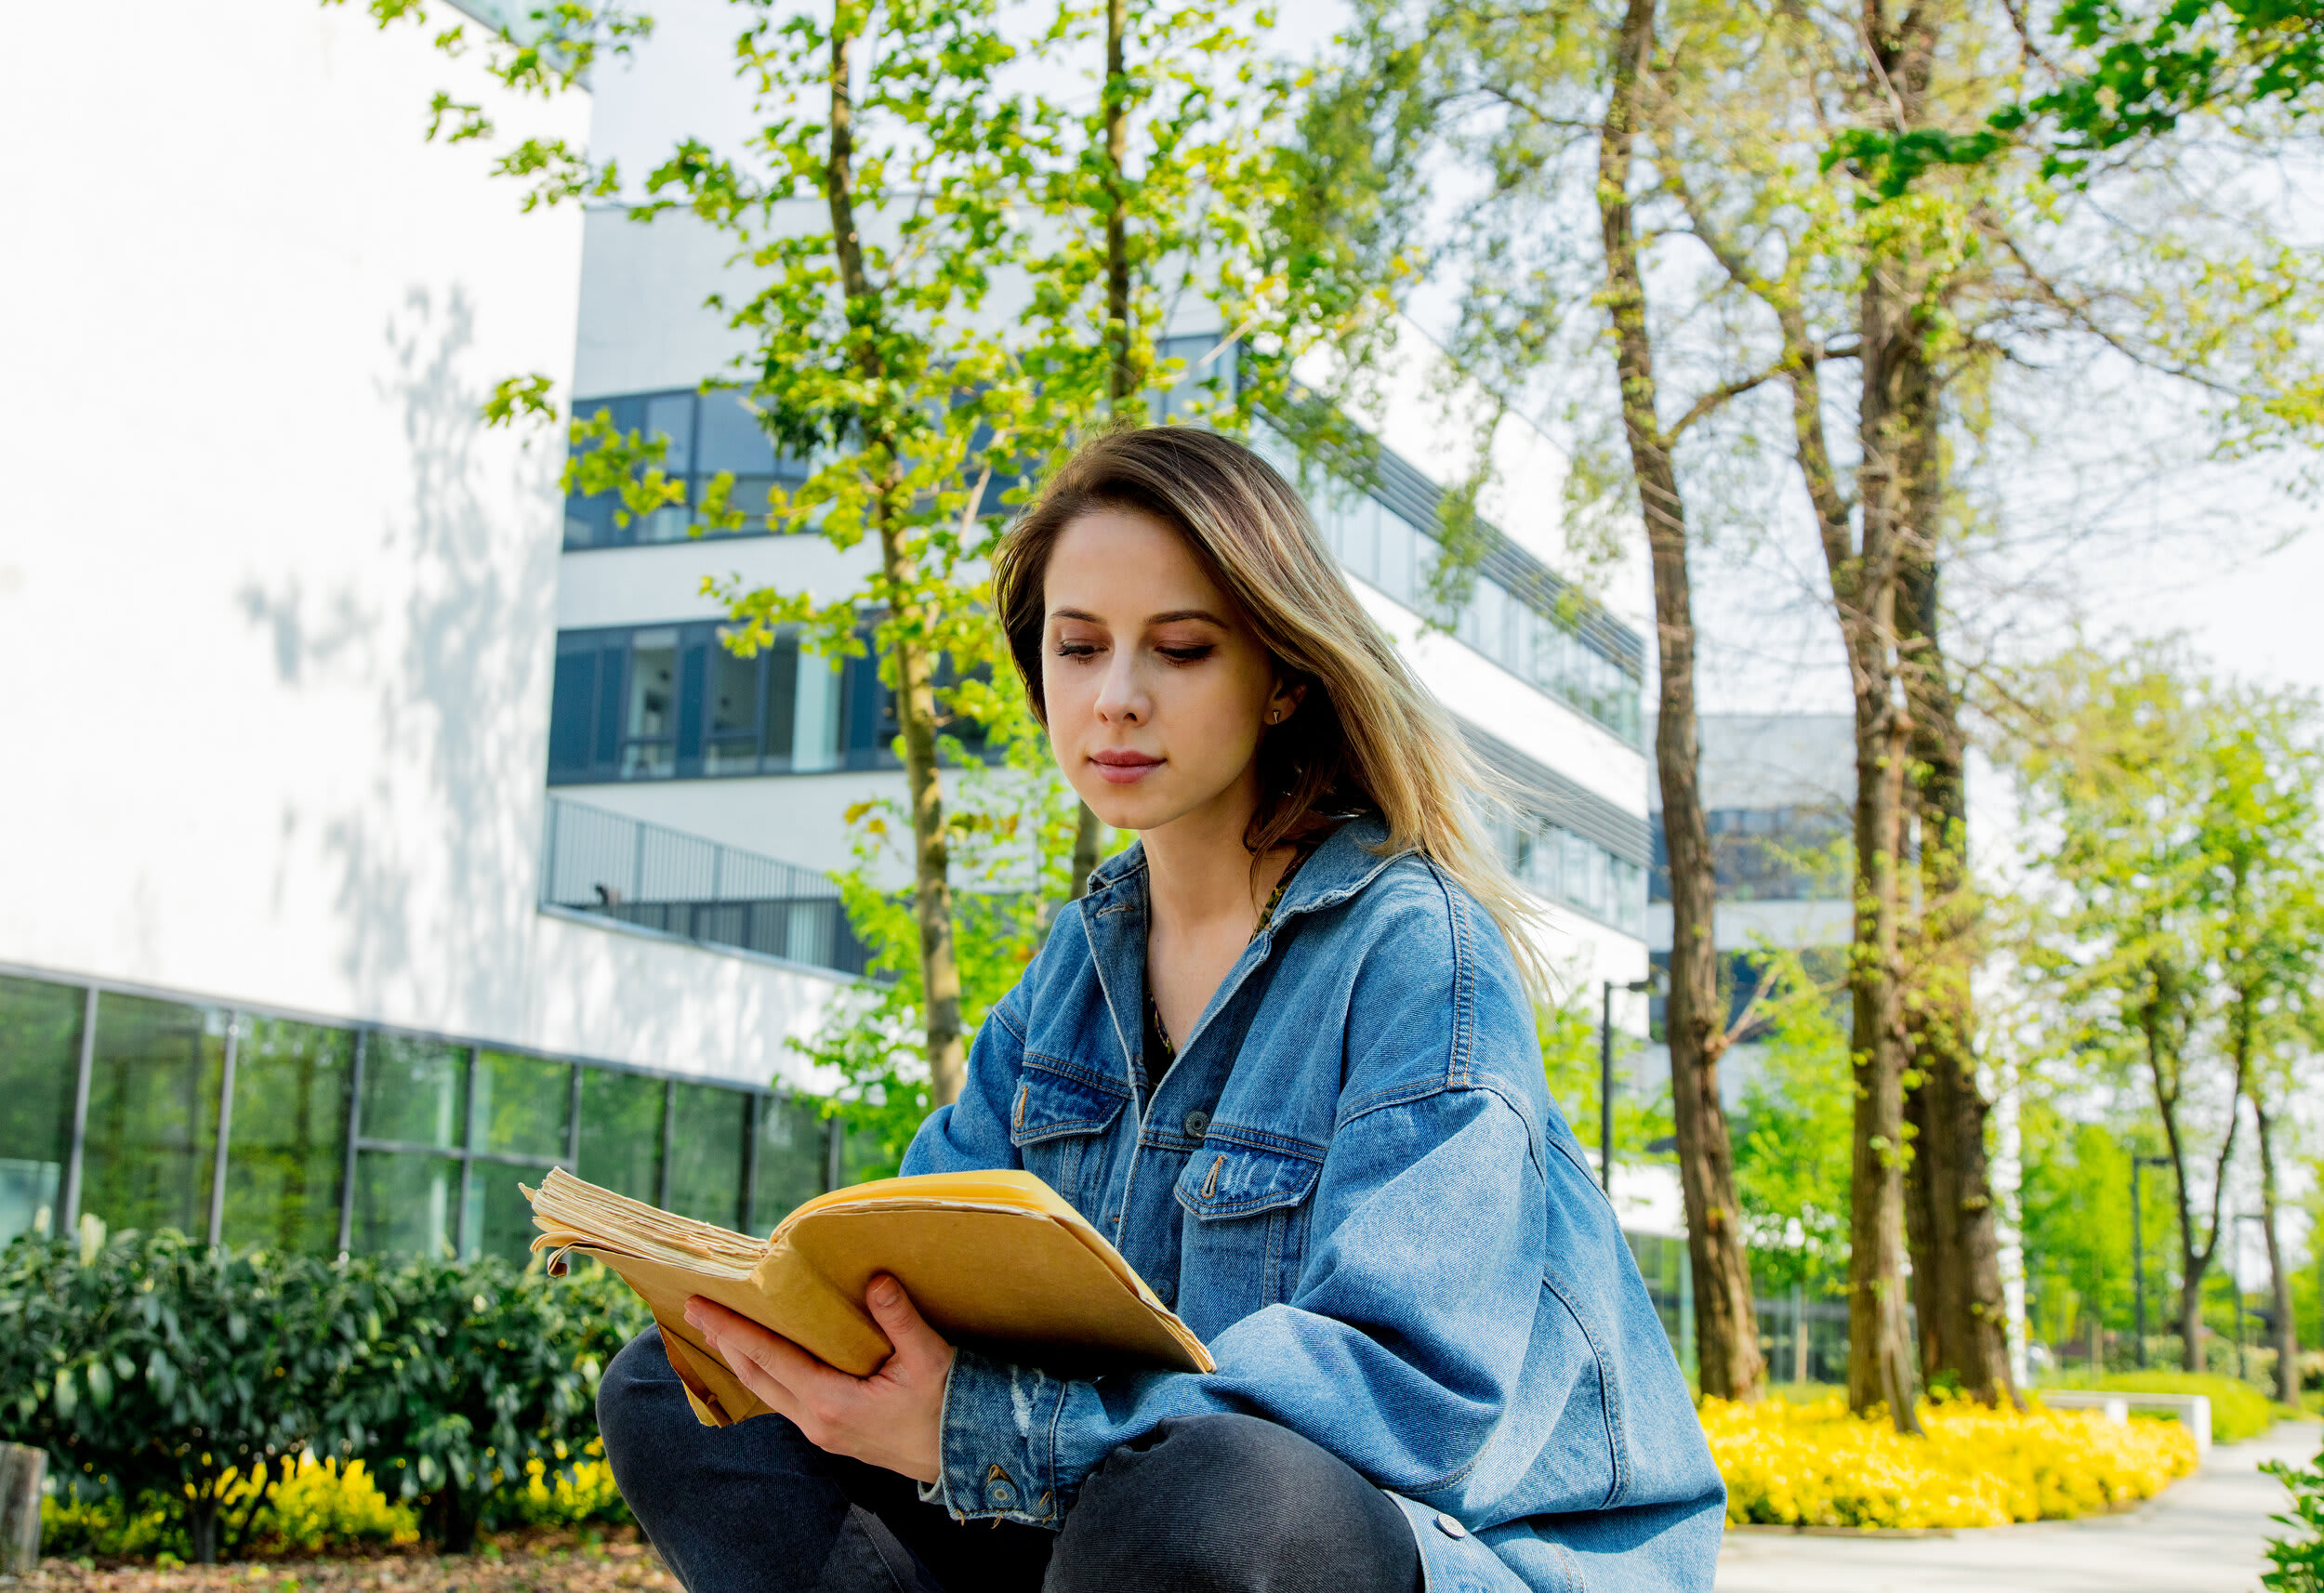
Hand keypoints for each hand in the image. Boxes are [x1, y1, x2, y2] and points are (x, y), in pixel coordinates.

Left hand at [683, 1276, 955, 1484]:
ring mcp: (821, 1432)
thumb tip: (876, 1280)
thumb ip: (900, 1320)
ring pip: (766, 1392)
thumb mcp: (929, 1359)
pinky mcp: (831, 1433)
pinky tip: (766, 1358)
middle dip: (724, 1342)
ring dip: (742, 1359)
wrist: (962, 1456)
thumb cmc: (947, 1406)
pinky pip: (784, 1399)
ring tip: (722, 1330)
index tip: (699, 1306)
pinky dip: (766, 1373)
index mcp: (831, 1401)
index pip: (768, 1357)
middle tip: (696, 1310)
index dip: (731, 1329)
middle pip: (755, 1376)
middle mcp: (816, 1421)